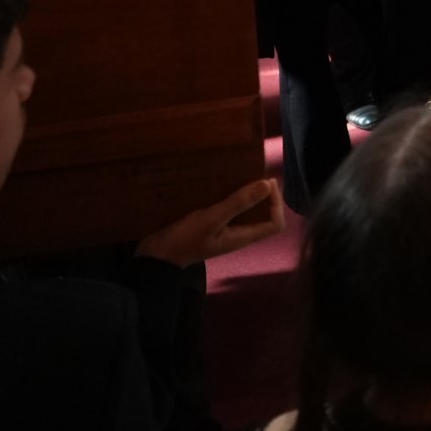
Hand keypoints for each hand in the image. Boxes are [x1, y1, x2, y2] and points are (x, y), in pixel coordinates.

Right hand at [135, 179, 282, 267]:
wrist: (155, 256)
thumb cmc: (184, 240)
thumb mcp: (212, 219)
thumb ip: (239, 203)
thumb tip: (267, 185)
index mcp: (242, 237)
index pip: (275, 224)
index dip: (276, 204)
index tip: (266, 184)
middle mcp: (237, 234)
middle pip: (262, 215)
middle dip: (263, 195)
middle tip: (254, 174)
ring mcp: (223, 230)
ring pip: (244, 211)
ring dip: (246, 194)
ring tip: (239, 174)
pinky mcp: (210, 224)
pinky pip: (227, 209)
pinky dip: (229, 196)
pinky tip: (221, 183)